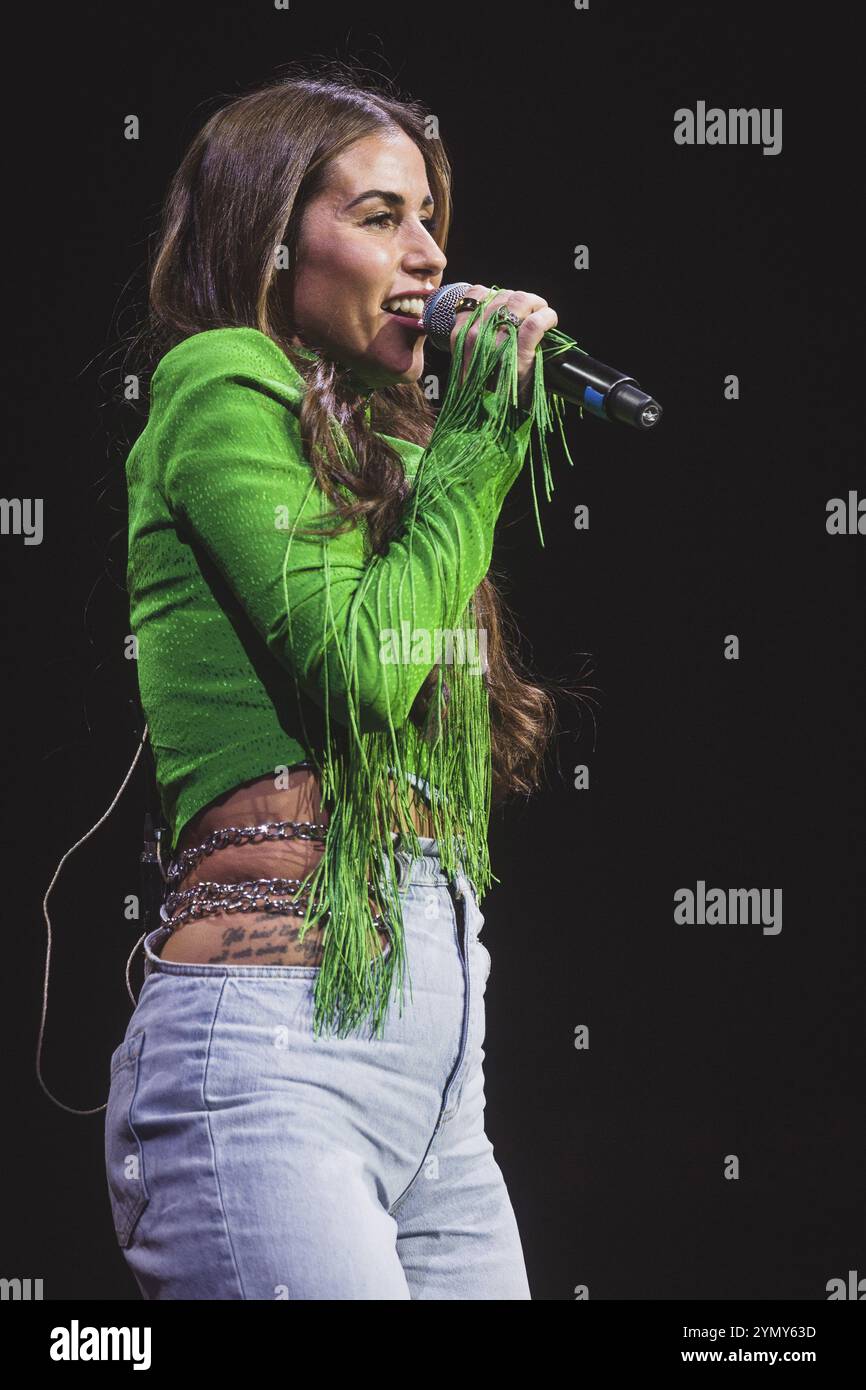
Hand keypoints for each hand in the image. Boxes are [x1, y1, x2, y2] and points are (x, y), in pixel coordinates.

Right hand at [450, 285, 558, 409]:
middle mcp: (475, 335)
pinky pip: (535, 323)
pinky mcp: (519, 352)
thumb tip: (497, 313)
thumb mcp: (469, 360)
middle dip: (521, 299)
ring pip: (519, 301)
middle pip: (502, 295)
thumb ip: (476, 336)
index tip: (507, 304)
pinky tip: (551, 321)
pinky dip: (547, 317)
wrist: (492, 420)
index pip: (475, 294)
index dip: (496, 294)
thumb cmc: (483, 391)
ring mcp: (496, 342)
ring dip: (536, 303)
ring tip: (542, 313)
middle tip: (533, 309)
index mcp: (460, 335)